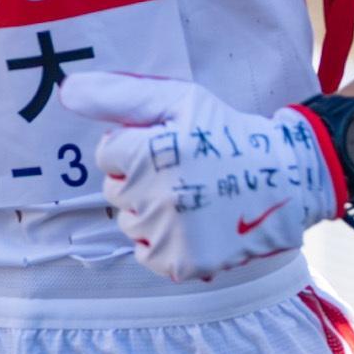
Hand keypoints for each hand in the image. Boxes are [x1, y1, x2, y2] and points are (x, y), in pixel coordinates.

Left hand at [65, 70, 335, 282]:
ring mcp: (168, 233)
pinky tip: (191, 224)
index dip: (134, 147)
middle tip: (180, 171)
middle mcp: (156, 196)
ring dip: (148, 211)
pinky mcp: (181, 263)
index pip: (106, 153)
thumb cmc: (227, 135)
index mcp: (151, 152)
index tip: (165, 147)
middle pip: (113, 190)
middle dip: (137, 178)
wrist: (286, 179)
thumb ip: (120, 95)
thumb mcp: (179, 100)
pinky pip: (145, 253)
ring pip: (128, 222)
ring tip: (189, 197)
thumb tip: (67, 90)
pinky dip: (161, 242)